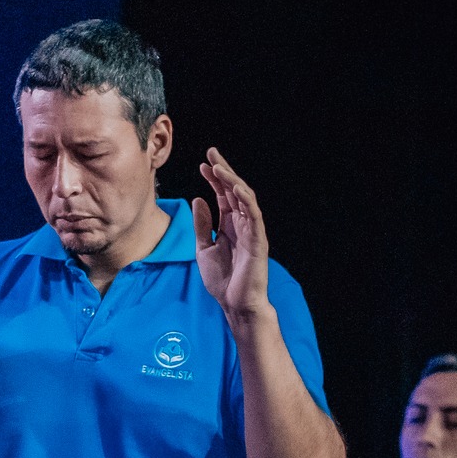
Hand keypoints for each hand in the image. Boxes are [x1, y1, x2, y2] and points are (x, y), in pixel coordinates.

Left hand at [190, 147, 272, 322]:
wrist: (234, 303)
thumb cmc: (222, 279)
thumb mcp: (203, 248)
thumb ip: (202, 224)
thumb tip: (198, 199)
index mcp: (229, 225)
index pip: (222, 196)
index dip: (213, 179)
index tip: (202, 164)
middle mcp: (242, 224)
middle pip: (233, 192)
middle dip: (223, 172)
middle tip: (212, 153)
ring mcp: (251, 230)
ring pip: (244, 199)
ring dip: (232, 181)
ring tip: (218, 166)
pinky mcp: (258, 240)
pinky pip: (253, 215)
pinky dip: (244, 200)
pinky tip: (234, 187)